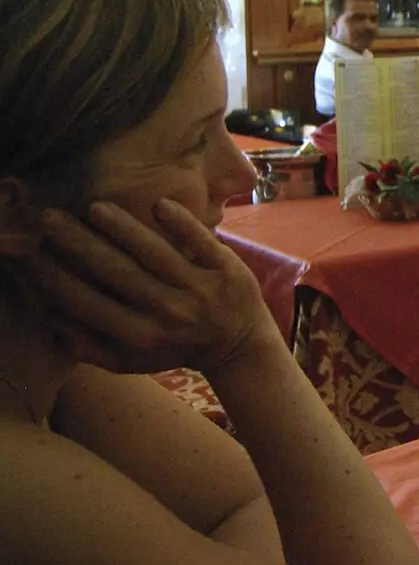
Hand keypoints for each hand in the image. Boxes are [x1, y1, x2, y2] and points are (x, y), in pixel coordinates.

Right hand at [28, 199, 272, 374]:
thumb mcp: (131, 361)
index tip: (31, 253)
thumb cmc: (175, 348)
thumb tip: (50, 318)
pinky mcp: (229, 270)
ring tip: (93, 207)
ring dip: (124, 229)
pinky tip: (159, 203)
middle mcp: (169, 313)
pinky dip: (182, 224)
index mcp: (140, 336)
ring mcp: (201, 290)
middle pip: (117, 273)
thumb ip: (90, 346)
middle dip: (79, 245)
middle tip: (49, 219)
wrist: (240, 344)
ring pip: (155, 254)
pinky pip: (202, 243)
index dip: (56, 278)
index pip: (89, 304)